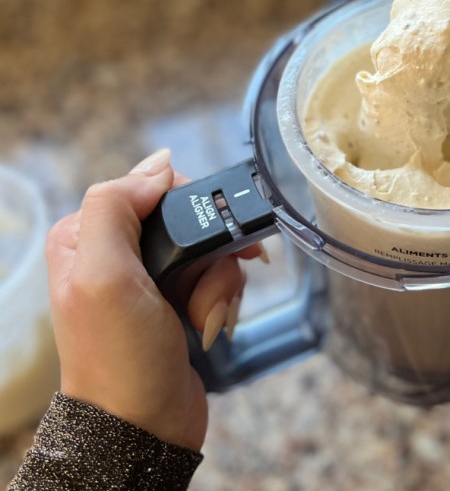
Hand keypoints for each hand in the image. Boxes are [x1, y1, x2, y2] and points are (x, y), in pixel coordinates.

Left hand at [45, 148, 259, 450]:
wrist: (145, 425)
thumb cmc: (120, 356)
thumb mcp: (103, 274)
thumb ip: (116, 206)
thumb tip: (159, 164)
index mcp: (86, 237)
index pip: (150, 187)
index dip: (187, 204)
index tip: (208, 232)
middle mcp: (116, 253)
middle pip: (188, 219)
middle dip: (210, 253)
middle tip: (210, 284)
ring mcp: (150, 279)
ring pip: (210, 248)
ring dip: (219, 284)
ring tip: (203, 317)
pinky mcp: (178, 301)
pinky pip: (218, 277)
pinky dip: (223, 299)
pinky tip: (210, 324)